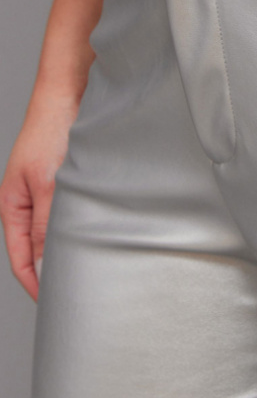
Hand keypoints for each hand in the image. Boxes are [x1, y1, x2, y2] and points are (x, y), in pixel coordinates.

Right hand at [0, 93, 79, 300]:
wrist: (70, 92)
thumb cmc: (52, 130)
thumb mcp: (50, 184)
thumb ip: (49, 225)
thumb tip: (48, 265)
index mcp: (13, 206)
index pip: (21, 258)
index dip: (36, 284)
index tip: (56, 305)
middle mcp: (28, 202)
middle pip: (39, 248)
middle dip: (56, 270)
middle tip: (80, 292)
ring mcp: (48, 192)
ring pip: (58, 231)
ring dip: (72, 247)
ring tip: (94, 268)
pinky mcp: (68, 181)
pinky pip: (73, 214)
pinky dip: (83, 227)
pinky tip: (102, 234)